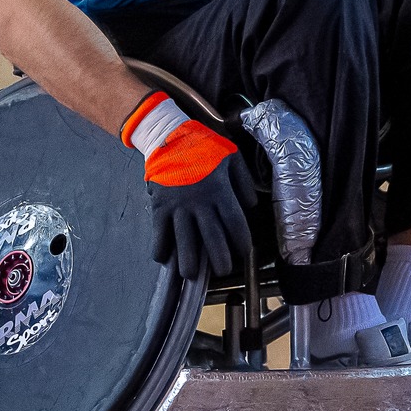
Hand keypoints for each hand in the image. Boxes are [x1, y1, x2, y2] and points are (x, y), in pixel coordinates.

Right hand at [125, 93, 254, 280]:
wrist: (169, 136)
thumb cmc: (204, 146)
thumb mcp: (232, 157)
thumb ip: (243, 182)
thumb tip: (250, 206)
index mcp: (219, 191)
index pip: (235, 223)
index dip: (241, 241)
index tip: (244, 252)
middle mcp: (199, 203)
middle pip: (211, 238)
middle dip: (219, 259)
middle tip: (223, 271)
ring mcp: (177, 207)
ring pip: (184, 241)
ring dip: (188, 261)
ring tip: (192, 275)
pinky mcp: (159, 207)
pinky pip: (159, 233)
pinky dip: (160, 248)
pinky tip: (164, 259)